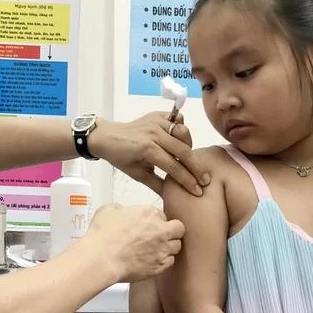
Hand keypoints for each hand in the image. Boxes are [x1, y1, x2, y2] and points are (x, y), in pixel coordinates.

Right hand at [85, 203, 184, 282]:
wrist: (102, 259)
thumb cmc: (103, 235)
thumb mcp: (108, 210)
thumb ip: (121, 209)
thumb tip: (122, 213)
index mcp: (149, 213)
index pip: (162, 214)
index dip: (155, 220)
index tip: (148, 225)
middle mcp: (160, 230)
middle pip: (178, 228)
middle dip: (172, 231)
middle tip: (160, 235)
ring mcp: (162, 249)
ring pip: (177, 246)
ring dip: (169, 246)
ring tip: (157, 249)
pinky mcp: (160, 266)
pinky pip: (170, 262)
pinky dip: (164, 260)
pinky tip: (153, 260)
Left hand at [87, 112, 209, 196]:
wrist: (106, 137)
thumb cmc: (120, 158)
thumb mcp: (137, 174)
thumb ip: (157, 184)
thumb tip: (175, 198)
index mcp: (146, 149)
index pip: (173, 166)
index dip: (187, 180)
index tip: (197, 191)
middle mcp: (154, 133)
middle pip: (183, 151)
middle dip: (196, 167)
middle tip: (205, 180)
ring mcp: (156, 122)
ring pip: (183, 133)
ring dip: (190, 147)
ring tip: (190, 160)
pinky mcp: (157, 115)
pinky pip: (177, 119)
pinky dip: (182, 129)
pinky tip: (181, 140)